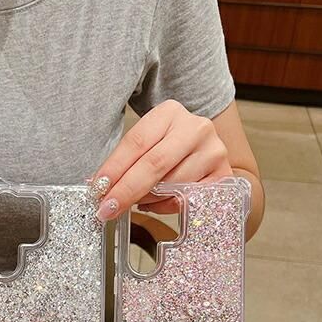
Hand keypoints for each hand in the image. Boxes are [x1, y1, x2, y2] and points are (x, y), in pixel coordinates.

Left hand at [89, 99, 232, 217]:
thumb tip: (97, 187)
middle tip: (106, 209)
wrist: (204, 155)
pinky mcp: (224, 176)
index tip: (97, 189)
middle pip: (154, 164)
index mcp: (169, 113)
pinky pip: (186, 200)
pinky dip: (166, 206)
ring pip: (171, 185)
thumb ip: (124, 163)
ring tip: (138, 201)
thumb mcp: (145, 146)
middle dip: (125, 190)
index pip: (136, 142)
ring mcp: (214, 151)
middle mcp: (196, 128)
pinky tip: (159, 202)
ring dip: (146, 200)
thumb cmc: (166, 151)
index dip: (113, 168)